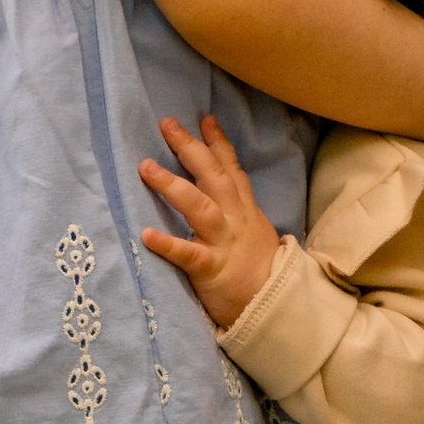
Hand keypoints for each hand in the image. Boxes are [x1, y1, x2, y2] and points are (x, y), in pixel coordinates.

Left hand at [139, 113, 282, 330]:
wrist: (277, 305)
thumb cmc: (260, 269)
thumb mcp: (255, 230)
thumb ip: (237, 208)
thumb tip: (219, 190)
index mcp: (244, 209)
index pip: (231, 169)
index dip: (218, 143)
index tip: (203, 118)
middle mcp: (234, 219)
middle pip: (213, 176)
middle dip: (190, 148)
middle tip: (167, 124)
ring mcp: (224, 242)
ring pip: (200, 207)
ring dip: (172, 185)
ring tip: (146, 168)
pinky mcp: (212, 269)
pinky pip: (189, 255)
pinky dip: (168, 244)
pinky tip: (146, 234)